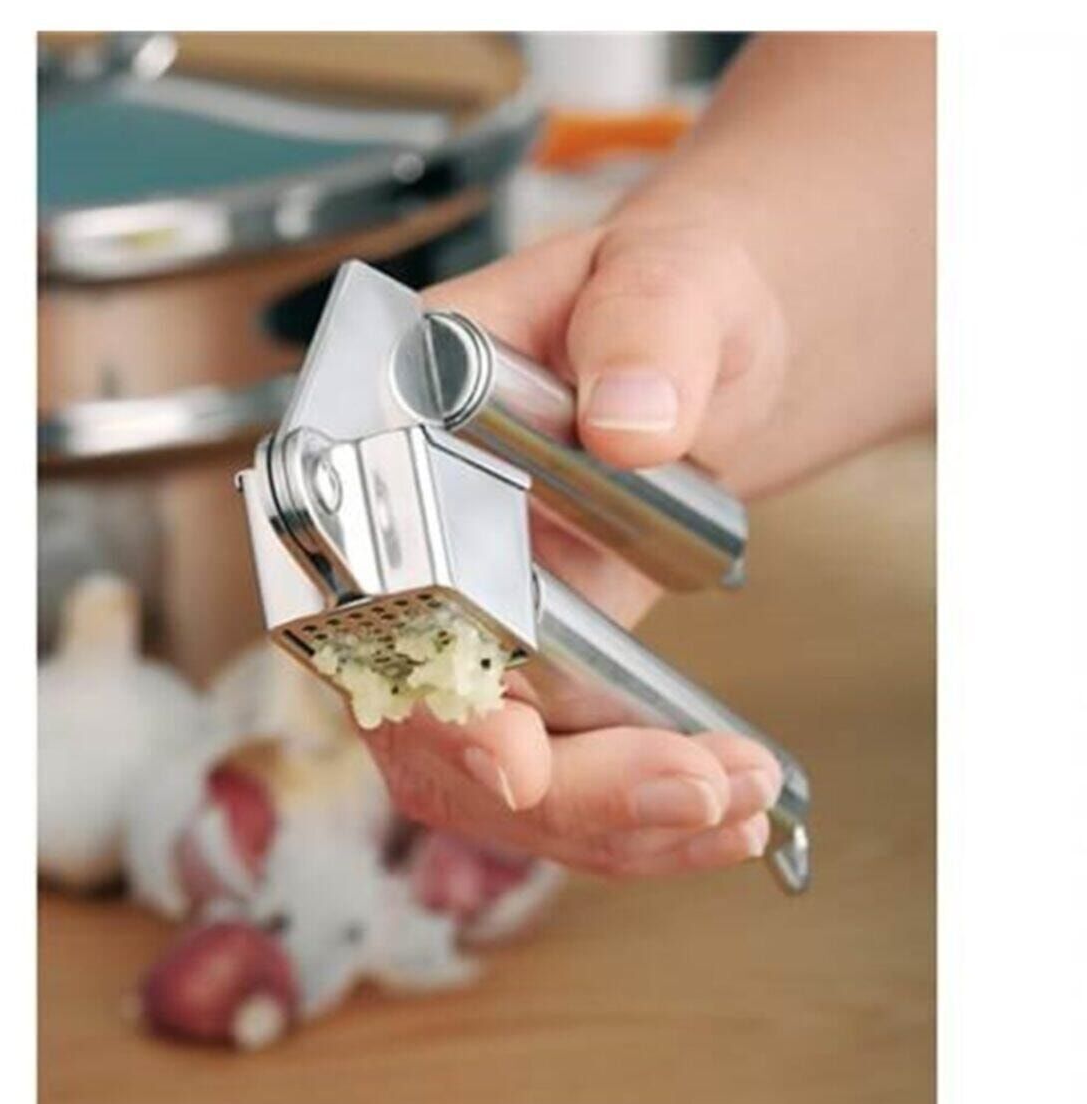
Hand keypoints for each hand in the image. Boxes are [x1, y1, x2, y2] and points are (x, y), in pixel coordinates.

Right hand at [364, 216, 789, 877]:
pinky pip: (551, 785)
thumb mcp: (665, 279)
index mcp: (397, 437)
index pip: (367, 591)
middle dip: (560, 791)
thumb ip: (646, 328)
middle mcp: (405, 549)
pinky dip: (633, 821)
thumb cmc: (661, 298)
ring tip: (736, 806)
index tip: (514, 759)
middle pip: (424, 727)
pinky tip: (721, 816)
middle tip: (694, 789)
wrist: (700, 347)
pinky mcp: (527, 676)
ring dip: (610, 823)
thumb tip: (629, 419)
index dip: (427, 693)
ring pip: (486, 785)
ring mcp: (462, 627)